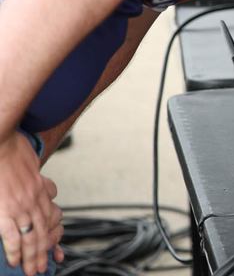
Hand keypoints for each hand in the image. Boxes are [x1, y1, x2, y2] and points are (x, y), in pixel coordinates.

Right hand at [0, 133, 58, 275]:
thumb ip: (41, 182)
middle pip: (42, 233)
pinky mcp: (6, 209)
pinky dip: (13, 249)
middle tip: (42, 269)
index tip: (56, 251)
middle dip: (42, 253)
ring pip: (30, 237)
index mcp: (40, 192)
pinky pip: (11, 234)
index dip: (53, 237)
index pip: (51, 219)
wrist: (2, 142)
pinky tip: (14, 261)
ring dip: (31, 257)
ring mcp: (21, 206)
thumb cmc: (15, 152)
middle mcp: (35, 201)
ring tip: (32, 271)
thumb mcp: (34, 167)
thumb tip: (50, 190)